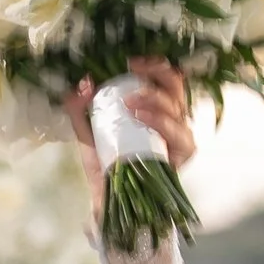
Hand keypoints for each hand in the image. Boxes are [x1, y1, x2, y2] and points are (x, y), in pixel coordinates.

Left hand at [63, 57, 196, 221]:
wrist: (111, 202)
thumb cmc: (107, 168)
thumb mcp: (88, 136)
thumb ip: (80, 111)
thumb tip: (81, 83)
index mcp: (155, 110)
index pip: (163, 78)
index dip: (152, 64)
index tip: (131, 61)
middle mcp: (172, 119)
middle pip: (175, 85)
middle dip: (156, 72)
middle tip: (133, 70)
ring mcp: (180, 135)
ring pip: (177, 106)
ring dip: (154, 98)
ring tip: (130, 102)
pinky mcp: (184, 154)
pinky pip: (179, 133)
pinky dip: (161, 122)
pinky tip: (143, 118)